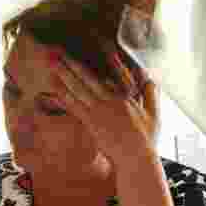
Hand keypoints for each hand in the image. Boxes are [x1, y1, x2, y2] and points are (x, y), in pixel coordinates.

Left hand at [51, 50, 157, 166]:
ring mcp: (99, 111)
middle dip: (74, 63)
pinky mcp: (91, 123)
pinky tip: (54, 87)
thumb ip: (151, 94)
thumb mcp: (154, 114)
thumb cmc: (146, 139)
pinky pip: (74, 106)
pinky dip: (63, 95)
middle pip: (89, 78)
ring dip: (64, 75)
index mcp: (126, 96)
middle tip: (60, 51)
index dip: (103, 60)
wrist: (136, 158)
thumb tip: (150, 78)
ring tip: (52, 63)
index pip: (113, 72)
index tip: (95, 48)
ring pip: (78, 89)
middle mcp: (111, 100)